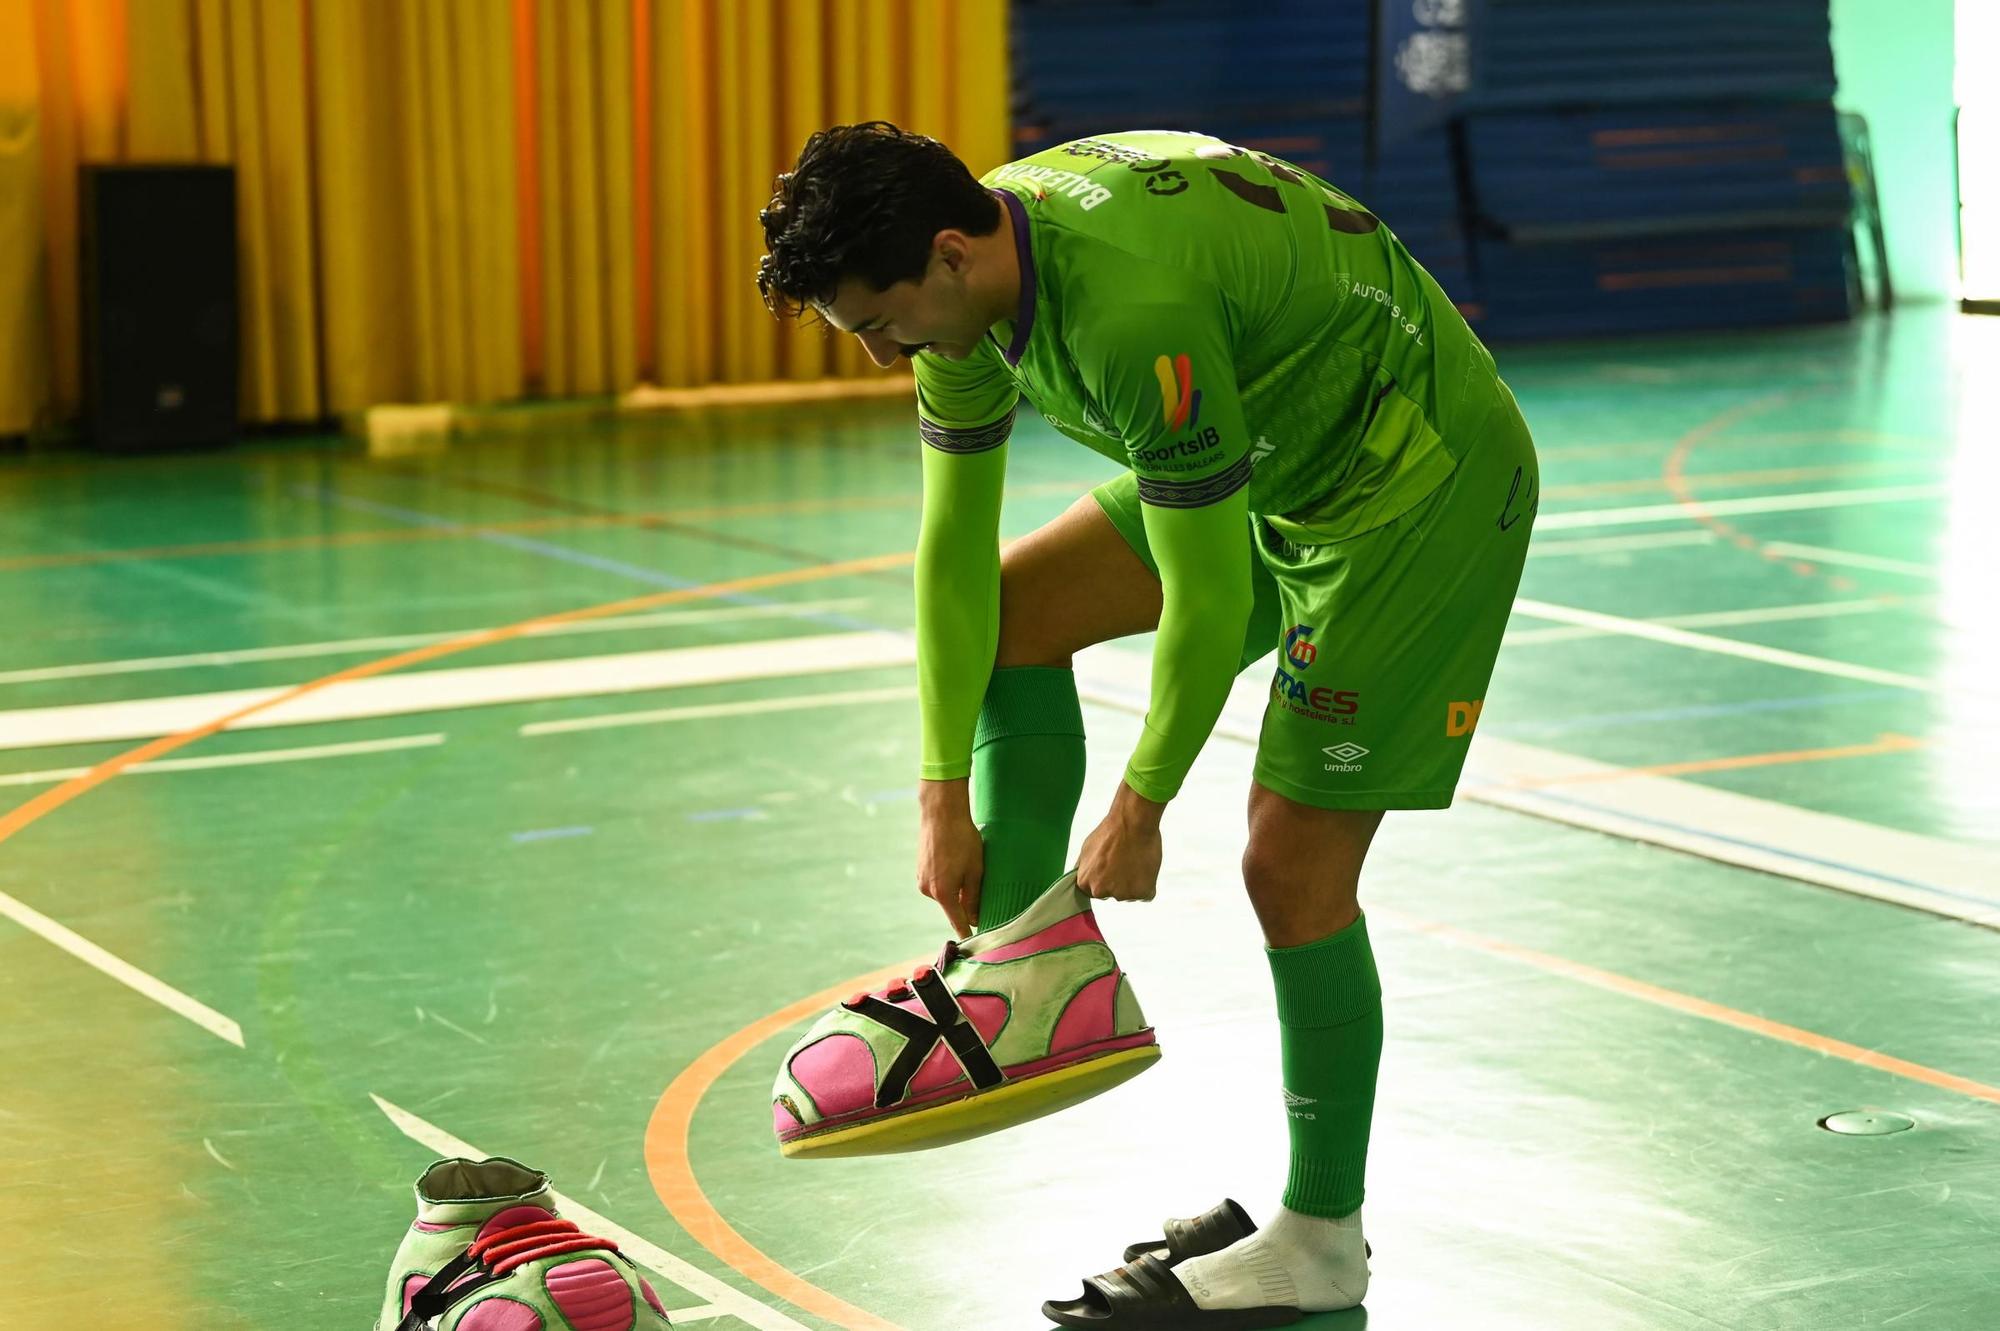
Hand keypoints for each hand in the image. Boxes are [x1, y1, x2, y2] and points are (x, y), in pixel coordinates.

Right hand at [916, 778, 983, 938]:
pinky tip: (954, 859)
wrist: (941, 812)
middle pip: (951, 906)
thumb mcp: (975, 870)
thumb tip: (974, 919)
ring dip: (955, 886)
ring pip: (944, 893)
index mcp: (943, 893)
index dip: (967, 932)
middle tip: (978, 883)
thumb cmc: (963, 839)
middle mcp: (928, 890)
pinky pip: (936, 881)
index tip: (975, 943)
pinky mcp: (919, 869)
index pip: (957, 922)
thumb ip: (974, 898)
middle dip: (964, 901)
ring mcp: (921, 879)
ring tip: (965, 864)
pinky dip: (947, 876)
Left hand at [1074, 782, 1164, 903]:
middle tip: (1125, 862)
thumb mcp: (1087, 849)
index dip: (1105, 878)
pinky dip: (1148, 883)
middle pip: (1112, 894)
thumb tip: (1081, 876)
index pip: (1094, 891)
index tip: (1112, 867)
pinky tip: (1144, 867)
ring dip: (1134, 883)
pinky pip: (1146, 894)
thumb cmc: (1111, 831)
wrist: (1132, 822)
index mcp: (1084, 882)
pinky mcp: (1141, 892)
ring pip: (1130, 894)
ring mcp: (1122, 894)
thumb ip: (1084, 868)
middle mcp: (1100, 892)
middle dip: (1118, 882)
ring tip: (1135, 861)